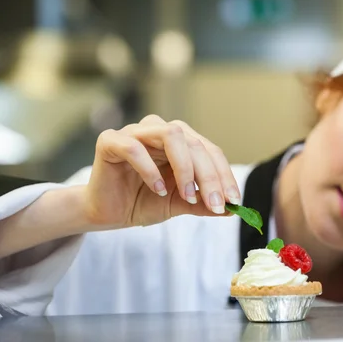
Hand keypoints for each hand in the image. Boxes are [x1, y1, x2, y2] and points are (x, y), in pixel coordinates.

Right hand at [84, 115, 240, 227]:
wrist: (109, 213)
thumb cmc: (144, 201)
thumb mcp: (181, 203)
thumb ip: (204, 202)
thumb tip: (232, 210)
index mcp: (180, 140)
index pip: (209, 151)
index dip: (224, 175)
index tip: (233, 201)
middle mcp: (160, 129)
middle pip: (194, 143)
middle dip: (209, 176)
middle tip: (216, 203)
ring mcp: (135, 132)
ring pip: (170, 135)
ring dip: (185, 167)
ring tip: (187, 195)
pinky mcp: (110, 141)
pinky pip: (134, 147)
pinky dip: (149, 169)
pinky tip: (158, 190)